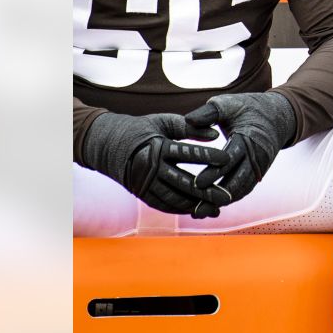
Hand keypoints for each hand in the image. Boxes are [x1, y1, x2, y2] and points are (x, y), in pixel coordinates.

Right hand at [80, 111, 230, 217]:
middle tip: (228, 196)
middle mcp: (150, 167)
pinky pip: (162, 204)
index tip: (228, 158)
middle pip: (183, 182)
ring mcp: (144, 183)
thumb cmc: (139, 128)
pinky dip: (180, 208)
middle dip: (207, 191)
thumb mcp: (163, 122)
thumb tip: (215, 134)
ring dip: (195, 205)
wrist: (104, 143)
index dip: (208, 156)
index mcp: (157, 147)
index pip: (187, 153)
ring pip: (174, 198)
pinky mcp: (140, 193)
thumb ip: (189, 127)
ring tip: (215, 209)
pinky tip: (196, 210)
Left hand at [185, 92, 296, 206]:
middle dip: (216, 196)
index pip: (230, 159)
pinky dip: (228, 198)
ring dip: (221, 202)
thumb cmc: (249, 108)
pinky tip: (211, 206)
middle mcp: (257, 157)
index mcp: (249, 139)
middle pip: (236, 182)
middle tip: (196, 207)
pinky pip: (243, 189)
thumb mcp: (229, 104)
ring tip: (200, 212)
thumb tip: (188, 119)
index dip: (214, 172)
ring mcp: (259, 167)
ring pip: (240, 190)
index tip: (197, 183)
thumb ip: (208, 112)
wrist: (279, 116)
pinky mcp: (257, 173)